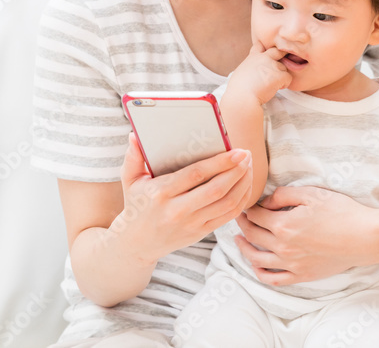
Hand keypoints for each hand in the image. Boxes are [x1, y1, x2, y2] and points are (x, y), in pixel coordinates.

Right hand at [115, 132, 252, 264]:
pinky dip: (241, 200)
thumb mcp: (130, 181)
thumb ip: (133, 156)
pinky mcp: (201, 232)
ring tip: (248, 167)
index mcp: (161, 193)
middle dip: (237, 171)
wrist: (137, 243)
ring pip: (227, 204)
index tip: (236, 151)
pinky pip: (228, 216)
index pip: (196, 175)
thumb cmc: (136, 205)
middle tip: (247, 155)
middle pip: (216, 190)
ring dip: (243, 184)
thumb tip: (134, 135)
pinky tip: (245, 186)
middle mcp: (178, 210)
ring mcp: (191, 224)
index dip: (220, 163)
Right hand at [226, 41, 290, 104]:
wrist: (242, 97)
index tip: (267, 56)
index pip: (260, 45)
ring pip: (284, 68)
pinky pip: (288, 78)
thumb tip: (254, 71)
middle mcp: (263, 58)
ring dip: (280, 76)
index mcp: (253, 57)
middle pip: (277, 51)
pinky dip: (284, 84)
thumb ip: (251, 67)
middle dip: (281, 57)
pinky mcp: (279, 75)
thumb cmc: (239, 89)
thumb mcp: (241, 71)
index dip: (265, 50)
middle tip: (278, 69)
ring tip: (271, 85)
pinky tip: (276, 88)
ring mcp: (272, 65)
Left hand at [232, 186, 378, 284]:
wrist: (366, 237)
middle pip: (252, 234)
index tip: (246, 202)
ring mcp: (292, 264)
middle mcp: (283, 247)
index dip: (248, 207)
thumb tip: (266, 202)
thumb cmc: (342, 212)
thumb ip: (283, 195)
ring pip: (257, 259)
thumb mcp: (311, 194)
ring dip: (244, 248)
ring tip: (239, 239)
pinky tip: (256, 264)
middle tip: (240, 216)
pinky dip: (260, 272)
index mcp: (283, 225)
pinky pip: (274, 279)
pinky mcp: (302, 275)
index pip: (254, 215)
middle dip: (243, 224)